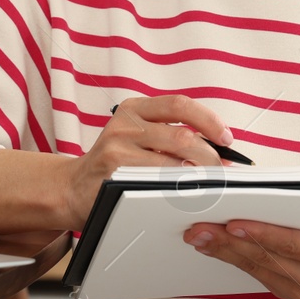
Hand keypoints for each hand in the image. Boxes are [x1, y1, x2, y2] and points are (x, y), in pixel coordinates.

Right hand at [60, 95, 231, 228]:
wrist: (73, 187)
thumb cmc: (114, 164)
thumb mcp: (136, 136)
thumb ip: (169, 133)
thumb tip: (216, 145)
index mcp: (135, 108)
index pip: (179, 105)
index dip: (208, 120)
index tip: (226, 138)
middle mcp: (125, 122)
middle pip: (181, 135)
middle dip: (209, 156)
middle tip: (221, 170)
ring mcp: (117, 147)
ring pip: (172, 159)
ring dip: (197, 175)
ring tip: (207, 184)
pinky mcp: (114, 172)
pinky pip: (157, 180)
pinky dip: (178, 188)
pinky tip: (184, 193)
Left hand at [182, 213, 299, 298]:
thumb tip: (286, 179)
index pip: (295, 245)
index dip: (263, 235)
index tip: (235, 224)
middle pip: (267, 259)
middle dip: (230, 243)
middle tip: (199, 228)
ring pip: (256, 269)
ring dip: (224, 252)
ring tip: (198, 236)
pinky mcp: (288, 296)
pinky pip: (257, 275)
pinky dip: (234, 260)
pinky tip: (214, 247)